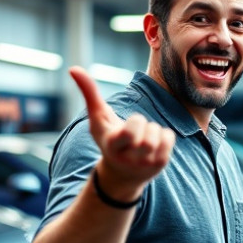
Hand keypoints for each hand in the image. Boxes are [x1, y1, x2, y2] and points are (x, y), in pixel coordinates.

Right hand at [69, 66, 174, 192]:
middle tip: (135, 130)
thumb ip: (89, 93)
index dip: (134, 124)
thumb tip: (73, 69)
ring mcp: (145, 163)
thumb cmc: (108, 138)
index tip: (125, 130)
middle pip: (147, 134)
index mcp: (112, 145)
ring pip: (158, 134)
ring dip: (152, 129)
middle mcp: (129, 157)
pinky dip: (164, 135)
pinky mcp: (159, 164)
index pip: (130, 134)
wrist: (122, 174)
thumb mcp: (98, 118)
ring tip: (142, 136)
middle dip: (143, 124)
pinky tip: (154, 143)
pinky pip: (169, 137)